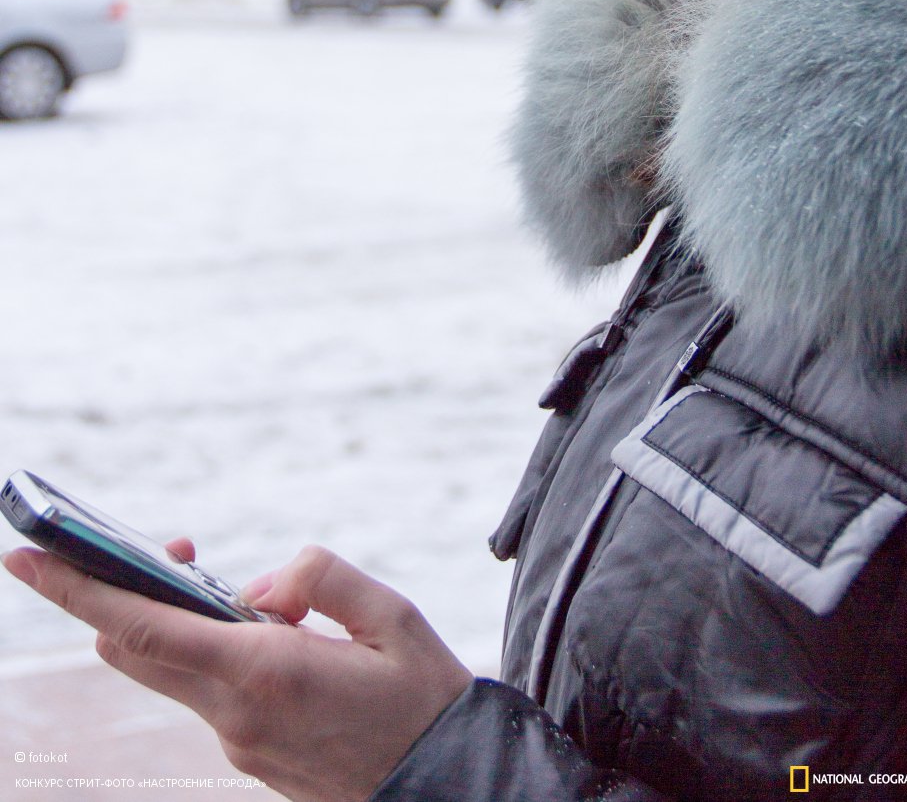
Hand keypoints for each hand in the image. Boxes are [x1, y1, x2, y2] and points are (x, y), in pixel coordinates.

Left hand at [2, 543, 472, 801]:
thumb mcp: (392, 615)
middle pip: (137, 650)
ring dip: (180, 618)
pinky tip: (274, 633)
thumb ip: (319, 578)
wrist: (449, 789)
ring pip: (174, 667)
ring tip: (240, 583)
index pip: (143, 630)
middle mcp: (236, 716)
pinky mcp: (250, 754)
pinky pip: (209, 688)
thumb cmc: (427, 699)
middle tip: (166, 543)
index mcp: (266, 675)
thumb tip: (259, 590)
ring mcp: (238, 743)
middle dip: (121, 592)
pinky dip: (216, 647)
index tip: (26, 556)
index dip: (78, 591)